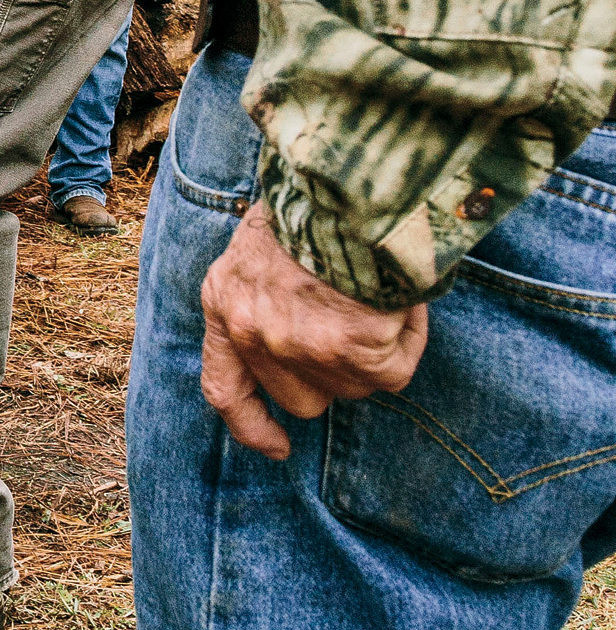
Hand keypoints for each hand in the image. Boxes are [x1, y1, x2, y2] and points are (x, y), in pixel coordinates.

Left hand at [200, 202, 428, 459]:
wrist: (342, 182)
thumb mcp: (256, 246)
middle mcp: (254, 333)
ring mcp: (300, 349)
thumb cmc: (307, 204)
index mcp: (224, 303)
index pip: (223, 388)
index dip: (249, 425)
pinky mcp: (352, 355)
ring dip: (372, 352)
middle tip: (353, 323)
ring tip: (373, 293)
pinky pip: (394, 369)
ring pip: (353, 388)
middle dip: (332, 374)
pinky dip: (405, 339)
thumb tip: (299, 340)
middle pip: (301, 398)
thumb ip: (262, 298)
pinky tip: (399, 299)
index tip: (277, 447)